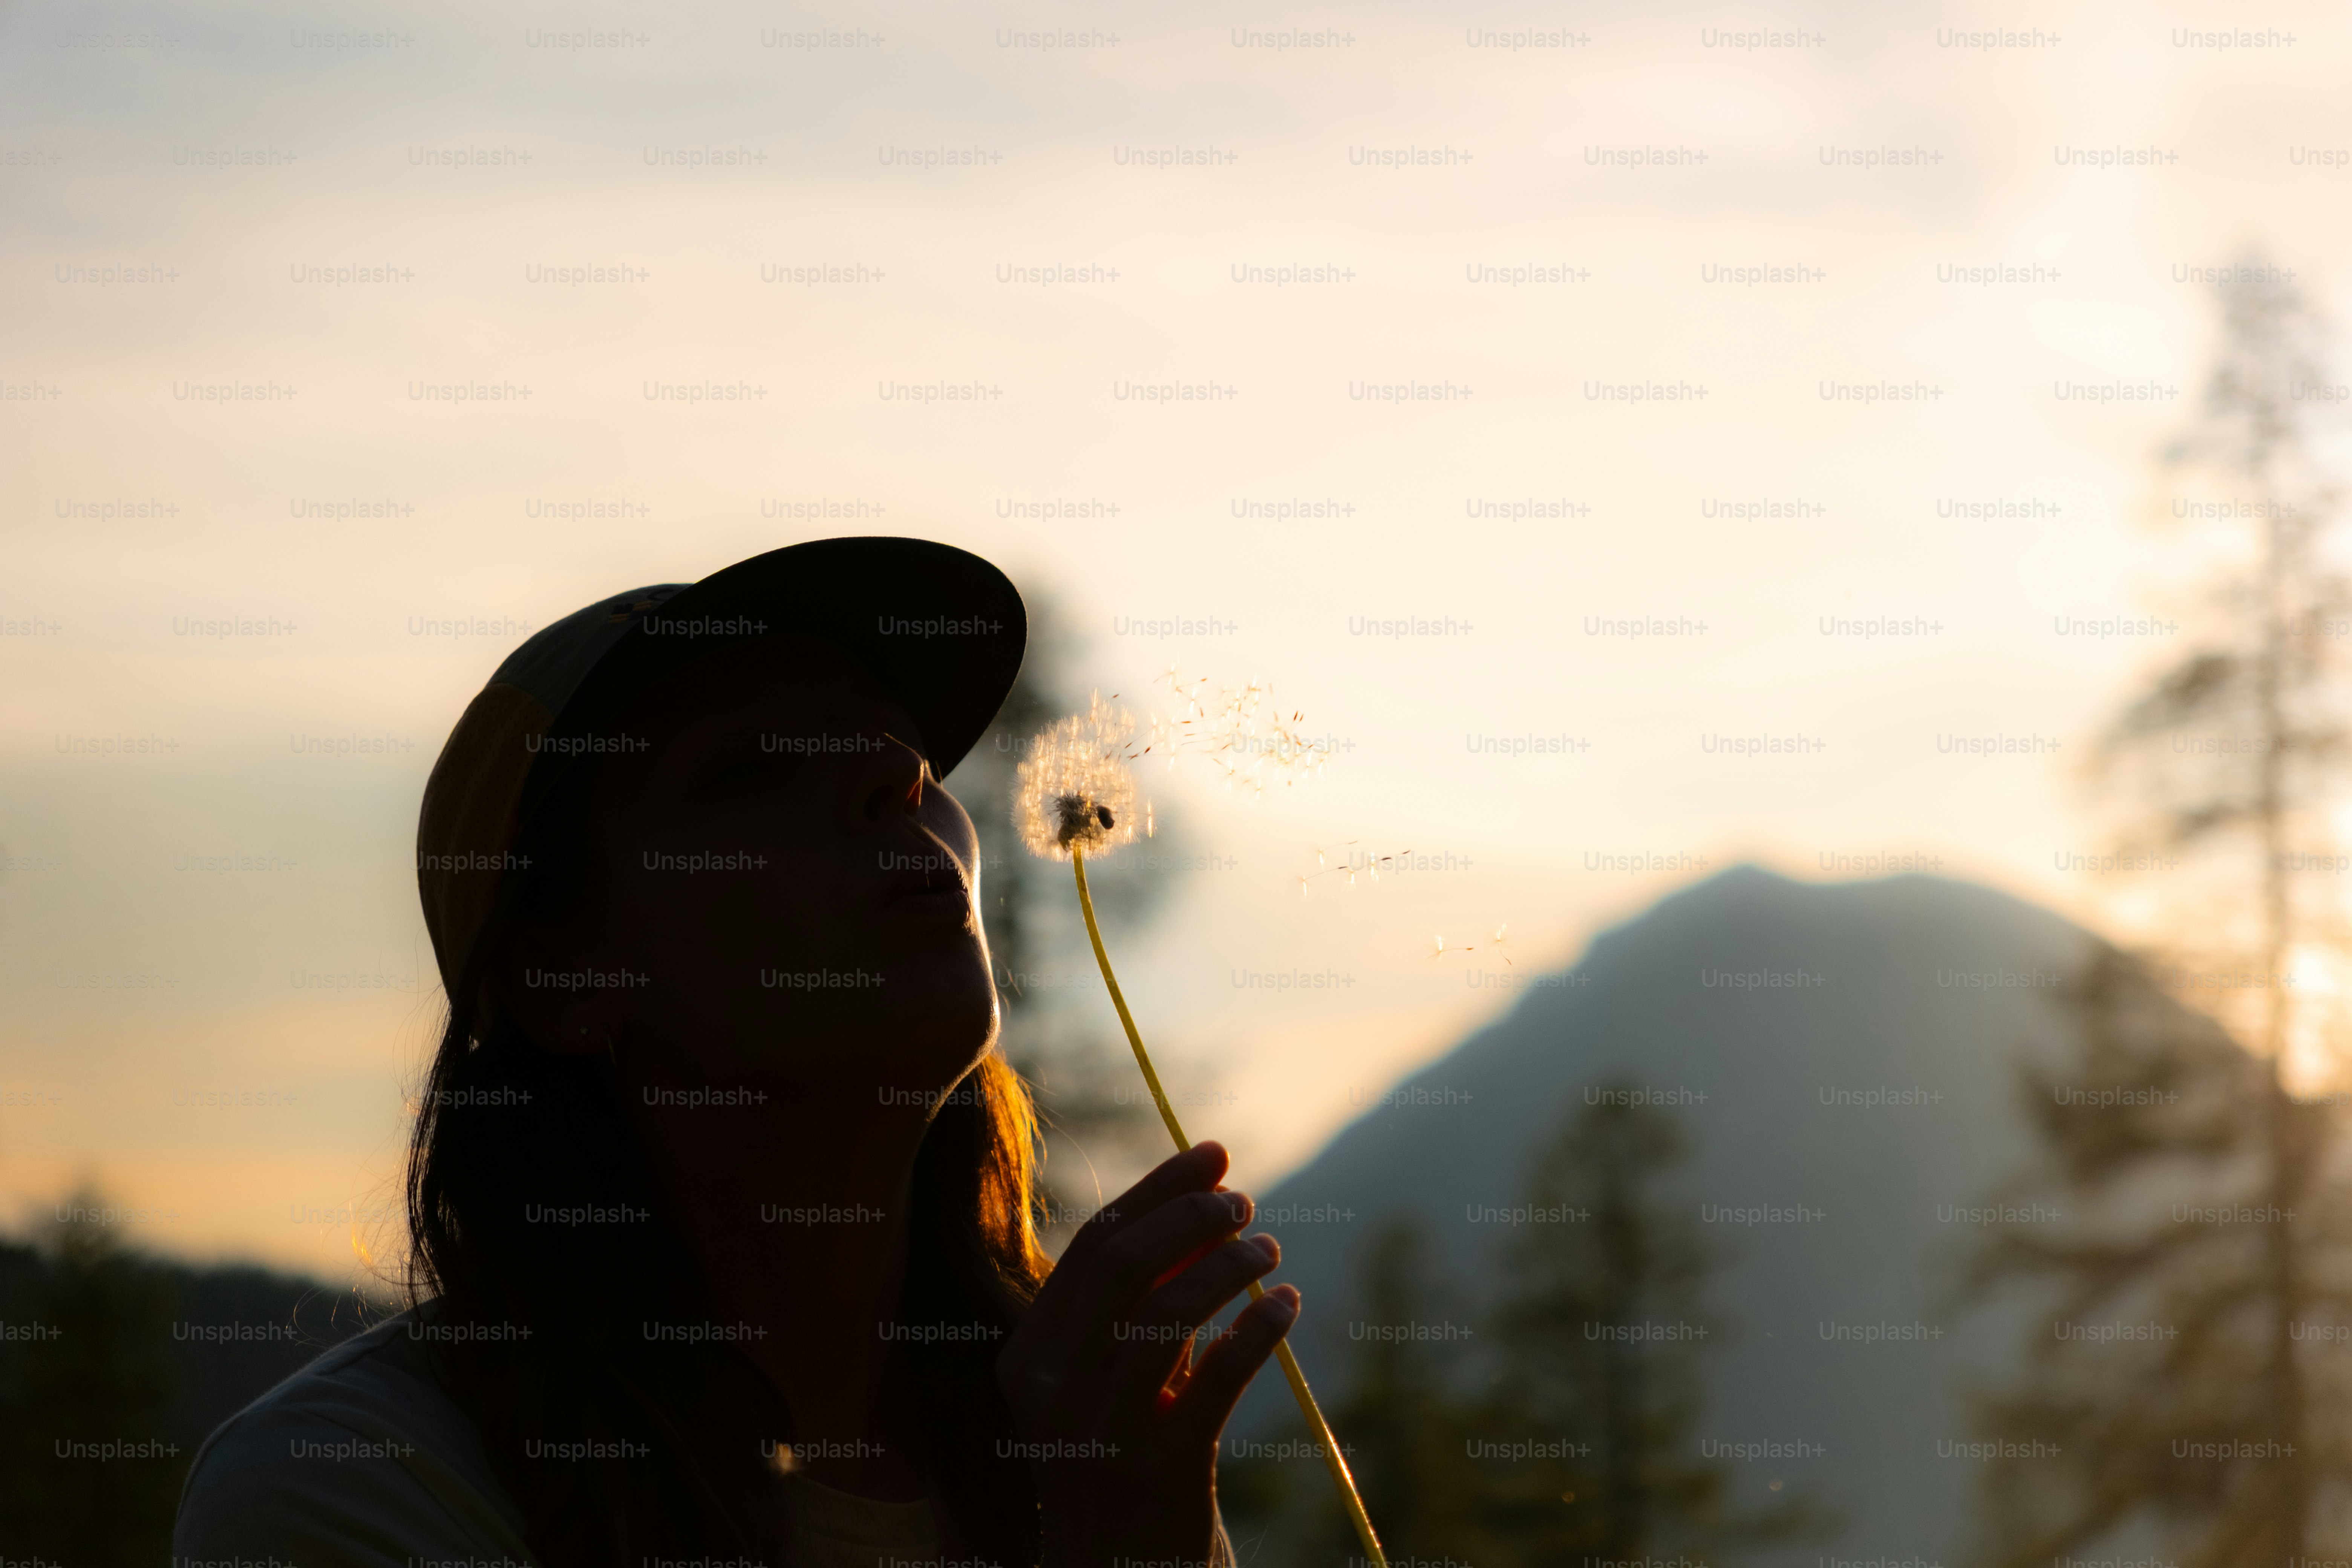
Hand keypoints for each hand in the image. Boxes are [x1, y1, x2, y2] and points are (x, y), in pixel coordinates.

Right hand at [998, 1141, 1300, 1567]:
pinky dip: (1261, 1328)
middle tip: (1243, 1201)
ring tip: (1270, 1251)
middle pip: (1122, 1264)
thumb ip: (1145, 1299)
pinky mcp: (1158, 1470)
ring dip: (1229, 1266)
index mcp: (1028, 1356)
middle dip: (1190, 1216)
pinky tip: (1288, 1308)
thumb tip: (1206, 1195)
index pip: (1093, 1244)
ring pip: (1169, 1311)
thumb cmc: (1122, 1459)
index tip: (1213, 1153)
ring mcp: (1099, 1431)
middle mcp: (1050, 1389)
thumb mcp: (1113, 1376)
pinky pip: (1218, 1376)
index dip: (1158, 1190)